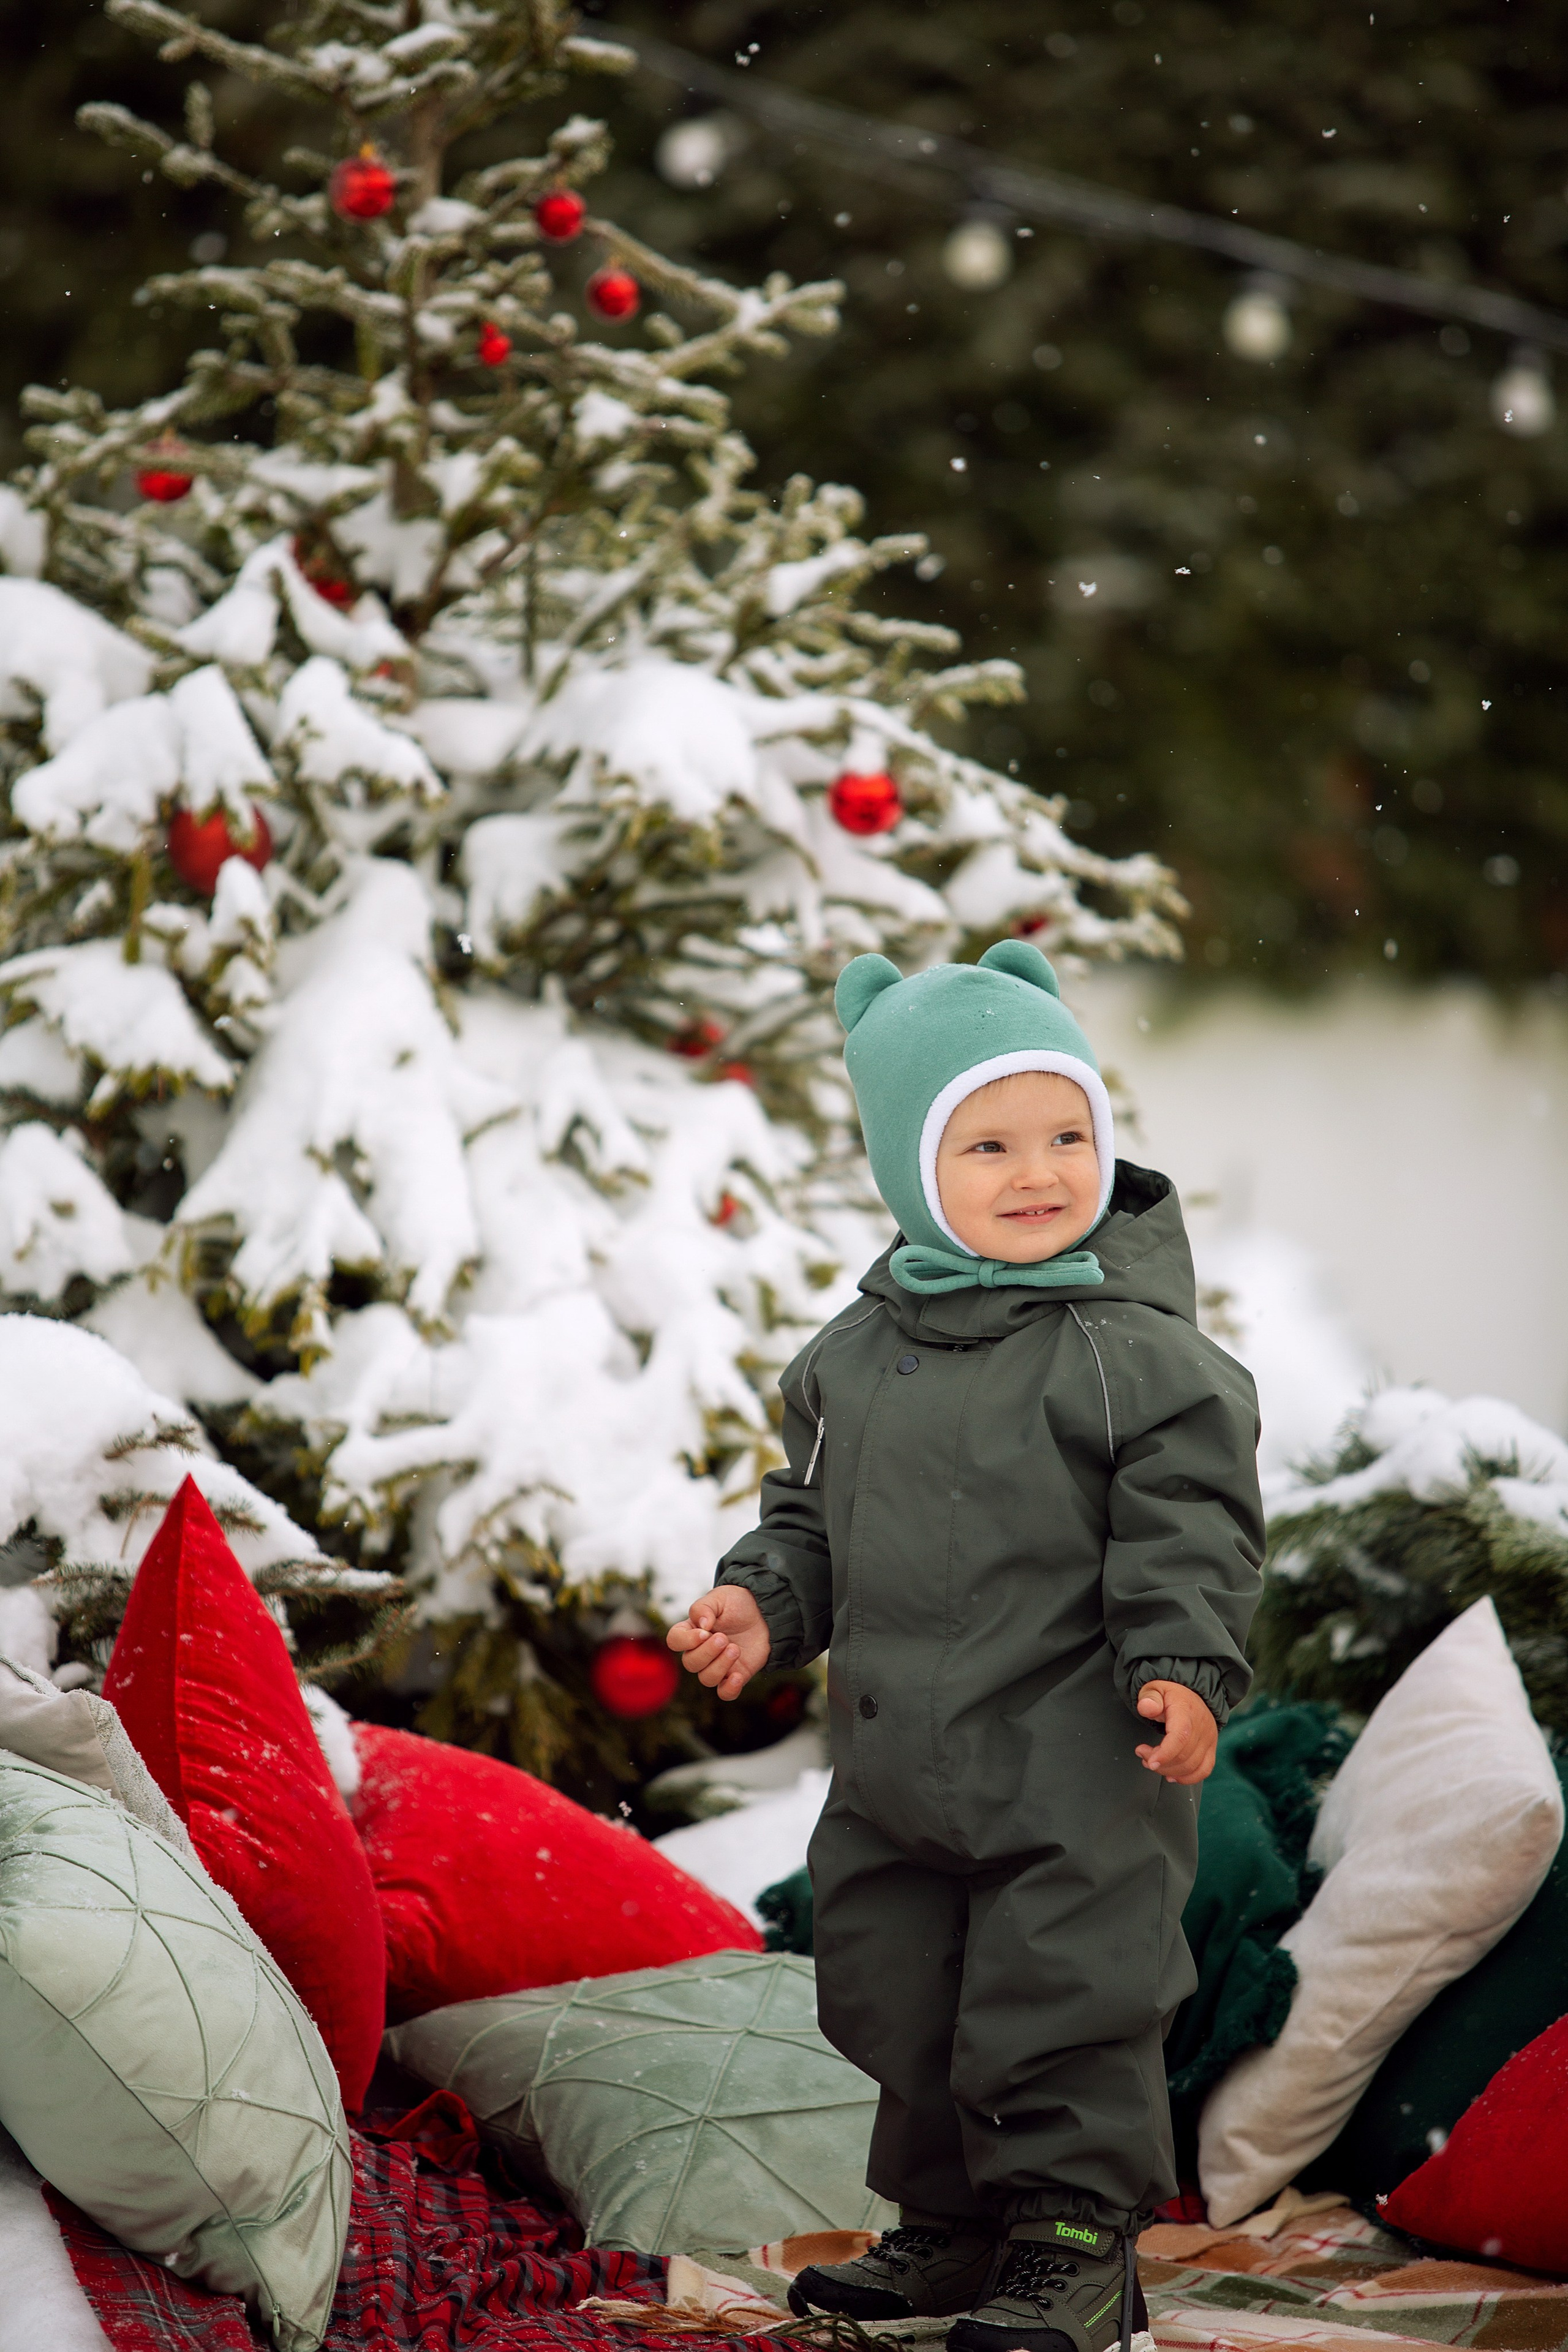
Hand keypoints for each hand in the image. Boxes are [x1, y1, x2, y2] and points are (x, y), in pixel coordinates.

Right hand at [666, 1586, 770, 1700]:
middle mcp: (701, 1651)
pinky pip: (725, 1694)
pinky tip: (738, 1676)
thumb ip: (704, 1607)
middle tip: (724, 1638)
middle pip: (690, 1663)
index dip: (685, 1641)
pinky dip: (729, 1689)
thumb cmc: (737, 1603)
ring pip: (706, 1679)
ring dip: (720, 1666)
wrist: (763, 1613)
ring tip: (735, 1649)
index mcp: (692, 1631)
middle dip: (707, 1652)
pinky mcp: (735, 1676)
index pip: (674, 1641)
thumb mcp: (720, 1597)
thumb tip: (701, 1625)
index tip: (704, 1632)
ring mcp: (717, 1665)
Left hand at [1135, 1680, 1217, 1784]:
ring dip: (1169, 1771)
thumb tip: (1146, 1708)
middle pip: (1184, 1755)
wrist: (1191, 1694)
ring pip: (1192, 1766)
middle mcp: (1202, 1726)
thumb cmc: (1170, 1693)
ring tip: (1153, 1762)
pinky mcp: (1211, 1748)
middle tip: (1143, 1755)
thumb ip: (1149, 1698)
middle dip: (1160, 1762)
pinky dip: (1187, 1778)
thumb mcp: (1154, 1689)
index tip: (1150, 1761)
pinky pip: (1204, 1770)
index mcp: (1186, 1710)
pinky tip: (1171, 1776)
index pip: (1181, 1736)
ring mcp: (1209, 1739)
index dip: (1165, 1753)